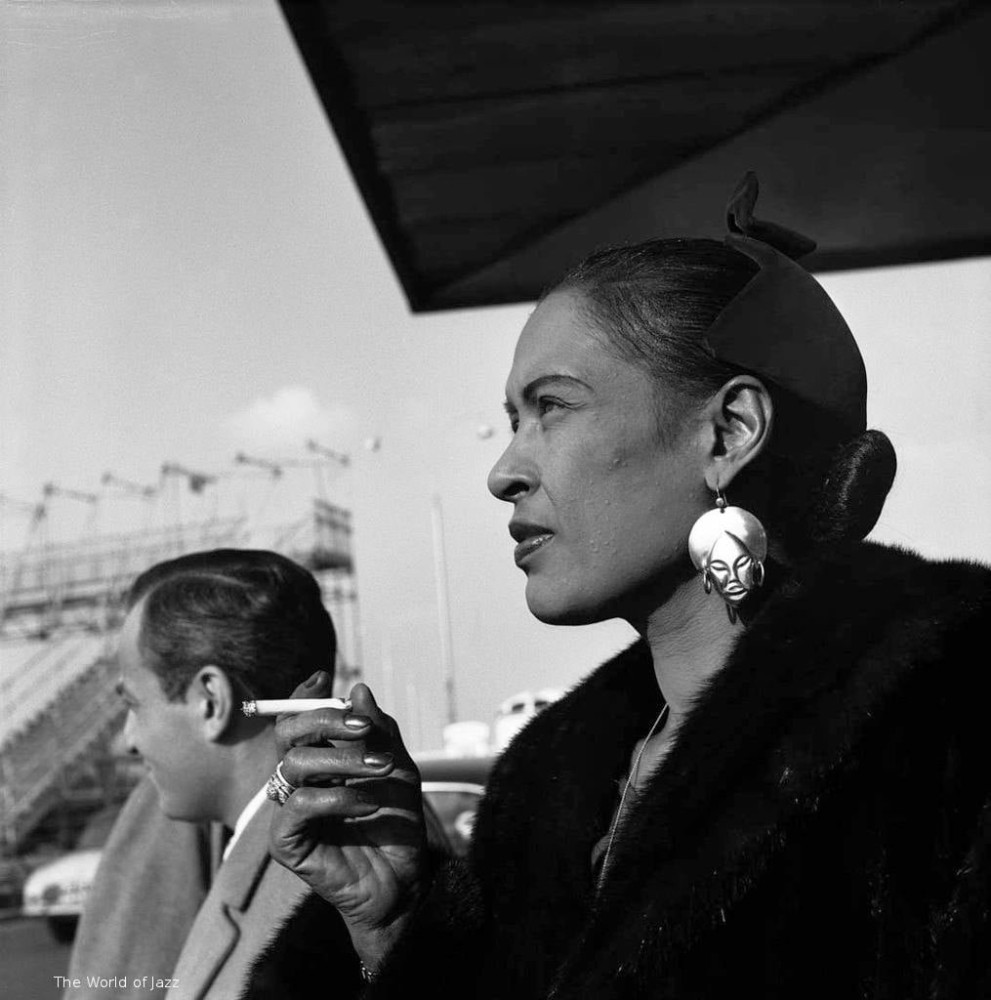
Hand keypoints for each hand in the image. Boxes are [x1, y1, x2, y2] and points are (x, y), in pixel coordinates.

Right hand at [269, 673, 425, 951]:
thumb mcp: (398, 768)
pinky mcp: (286, 842)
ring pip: (294, 764)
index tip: (324, 678)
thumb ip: (379, 731)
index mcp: (320, 759)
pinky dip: (338, 798)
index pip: (298, 719)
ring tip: (383, 769)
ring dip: (344, 759)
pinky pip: (299, 806)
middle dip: (324, 720)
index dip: (304, 696)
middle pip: (287, 733)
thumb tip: (358, 689)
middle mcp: (299, 780)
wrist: (404, 879)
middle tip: (364, 726)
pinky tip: (369, 804)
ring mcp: (289, 810)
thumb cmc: (397, 822)